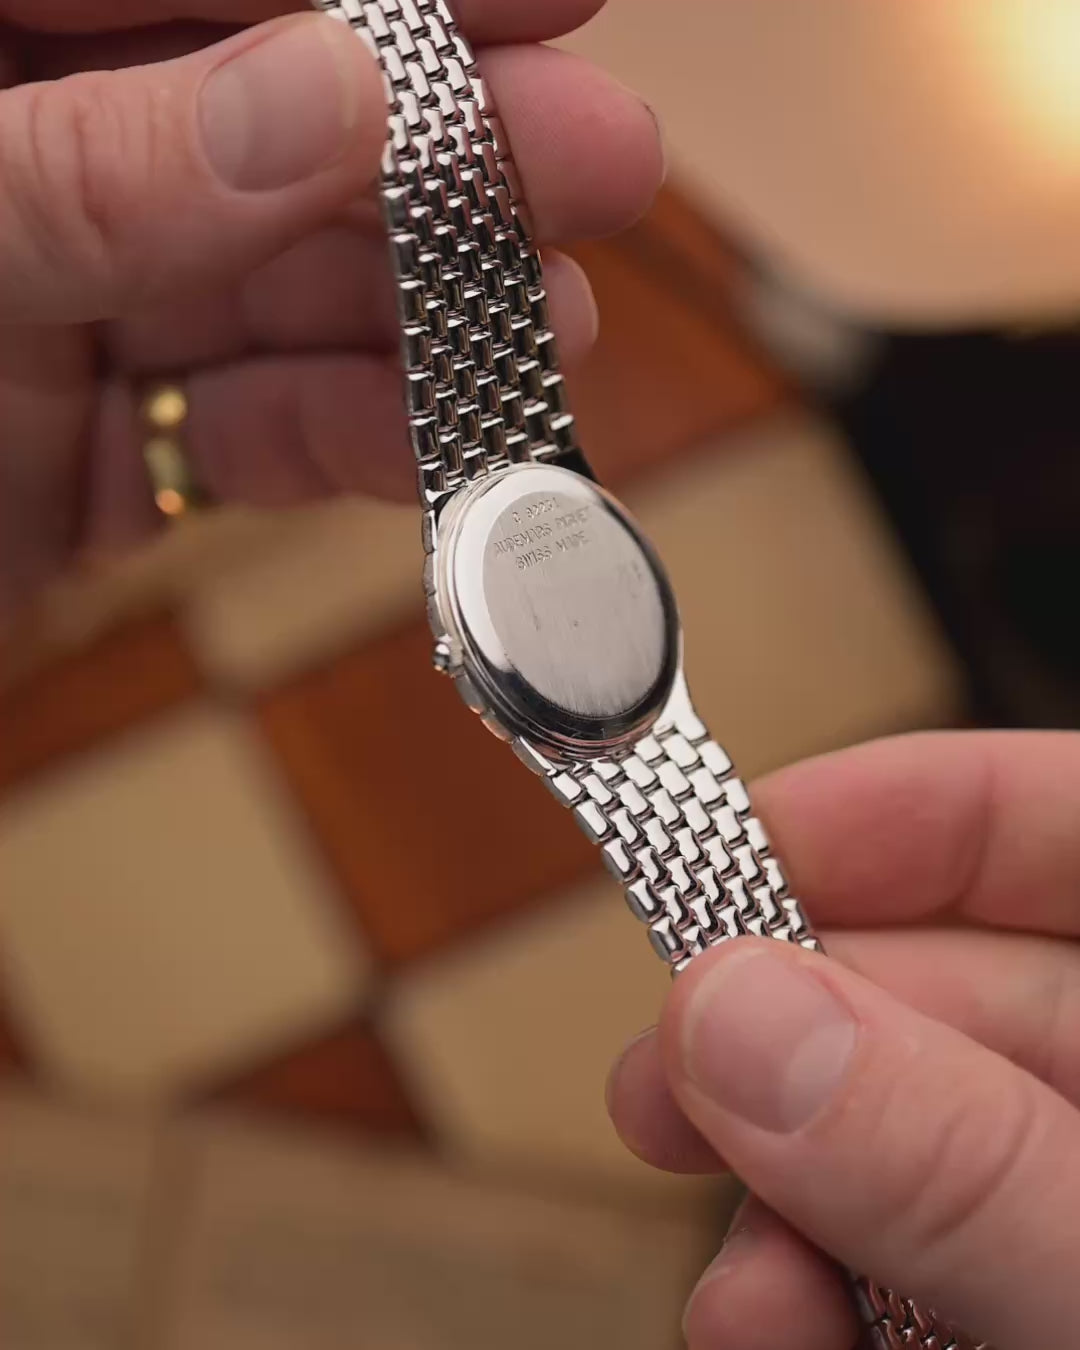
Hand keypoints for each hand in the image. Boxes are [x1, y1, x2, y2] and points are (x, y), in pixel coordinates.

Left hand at [0, 0, 661, 615]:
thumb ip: (118, 173)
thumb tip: (338, 92)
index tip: (548, 1)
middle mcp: (40, 178)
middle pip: (274, 134)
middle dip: (444, 156)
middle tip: (602, 157)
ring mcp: (81, 315)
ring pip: (289, 294)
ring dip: (429, 315)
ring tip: (554, 321)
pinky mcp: (116, 446)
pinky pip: (256, 428)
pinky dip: (356, 440)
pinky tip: (452, 436)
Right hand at [607, 731, 1079, 1349]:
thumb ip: (961, 1156)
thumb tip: (741, 1017)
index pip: (1056, 823)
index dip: (902, 804)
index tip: (739, 837)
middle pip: (945, 984)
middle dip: (787, 1030)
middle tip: (668, 1068)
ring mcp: (1075, 1192)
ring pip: (900, 1127)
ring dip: (785, 1189)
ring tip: (740, 1276)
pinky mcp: (1023, 1298)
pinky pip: (905, 1252)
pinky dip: (824, 1286)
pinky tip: (780, 1322)